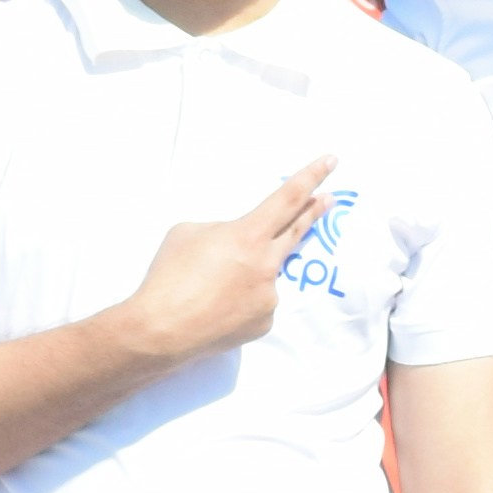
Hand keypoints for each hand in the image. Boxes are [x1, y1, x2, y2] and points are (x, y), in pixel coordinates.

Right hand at [117, 161, 333, 368]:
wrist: (162, 330)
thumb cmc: (169, 276)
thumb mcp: (189, 232)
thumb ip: (222, 230)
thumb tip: (235, 241)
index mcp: (248, 235)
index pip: (288, 198)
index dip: (311, 177)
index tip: (331, 161)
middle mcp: (267, 265)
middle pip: (297, 231)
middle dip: (314, 212)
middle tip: (328, 200)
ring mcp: (269, 296)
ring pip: (265, 275)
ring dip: (246, 274)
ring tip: (211, 286)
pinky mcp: (265, 322)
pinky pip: (258, 303)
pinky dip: (241, 301)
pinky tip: (217, 308)